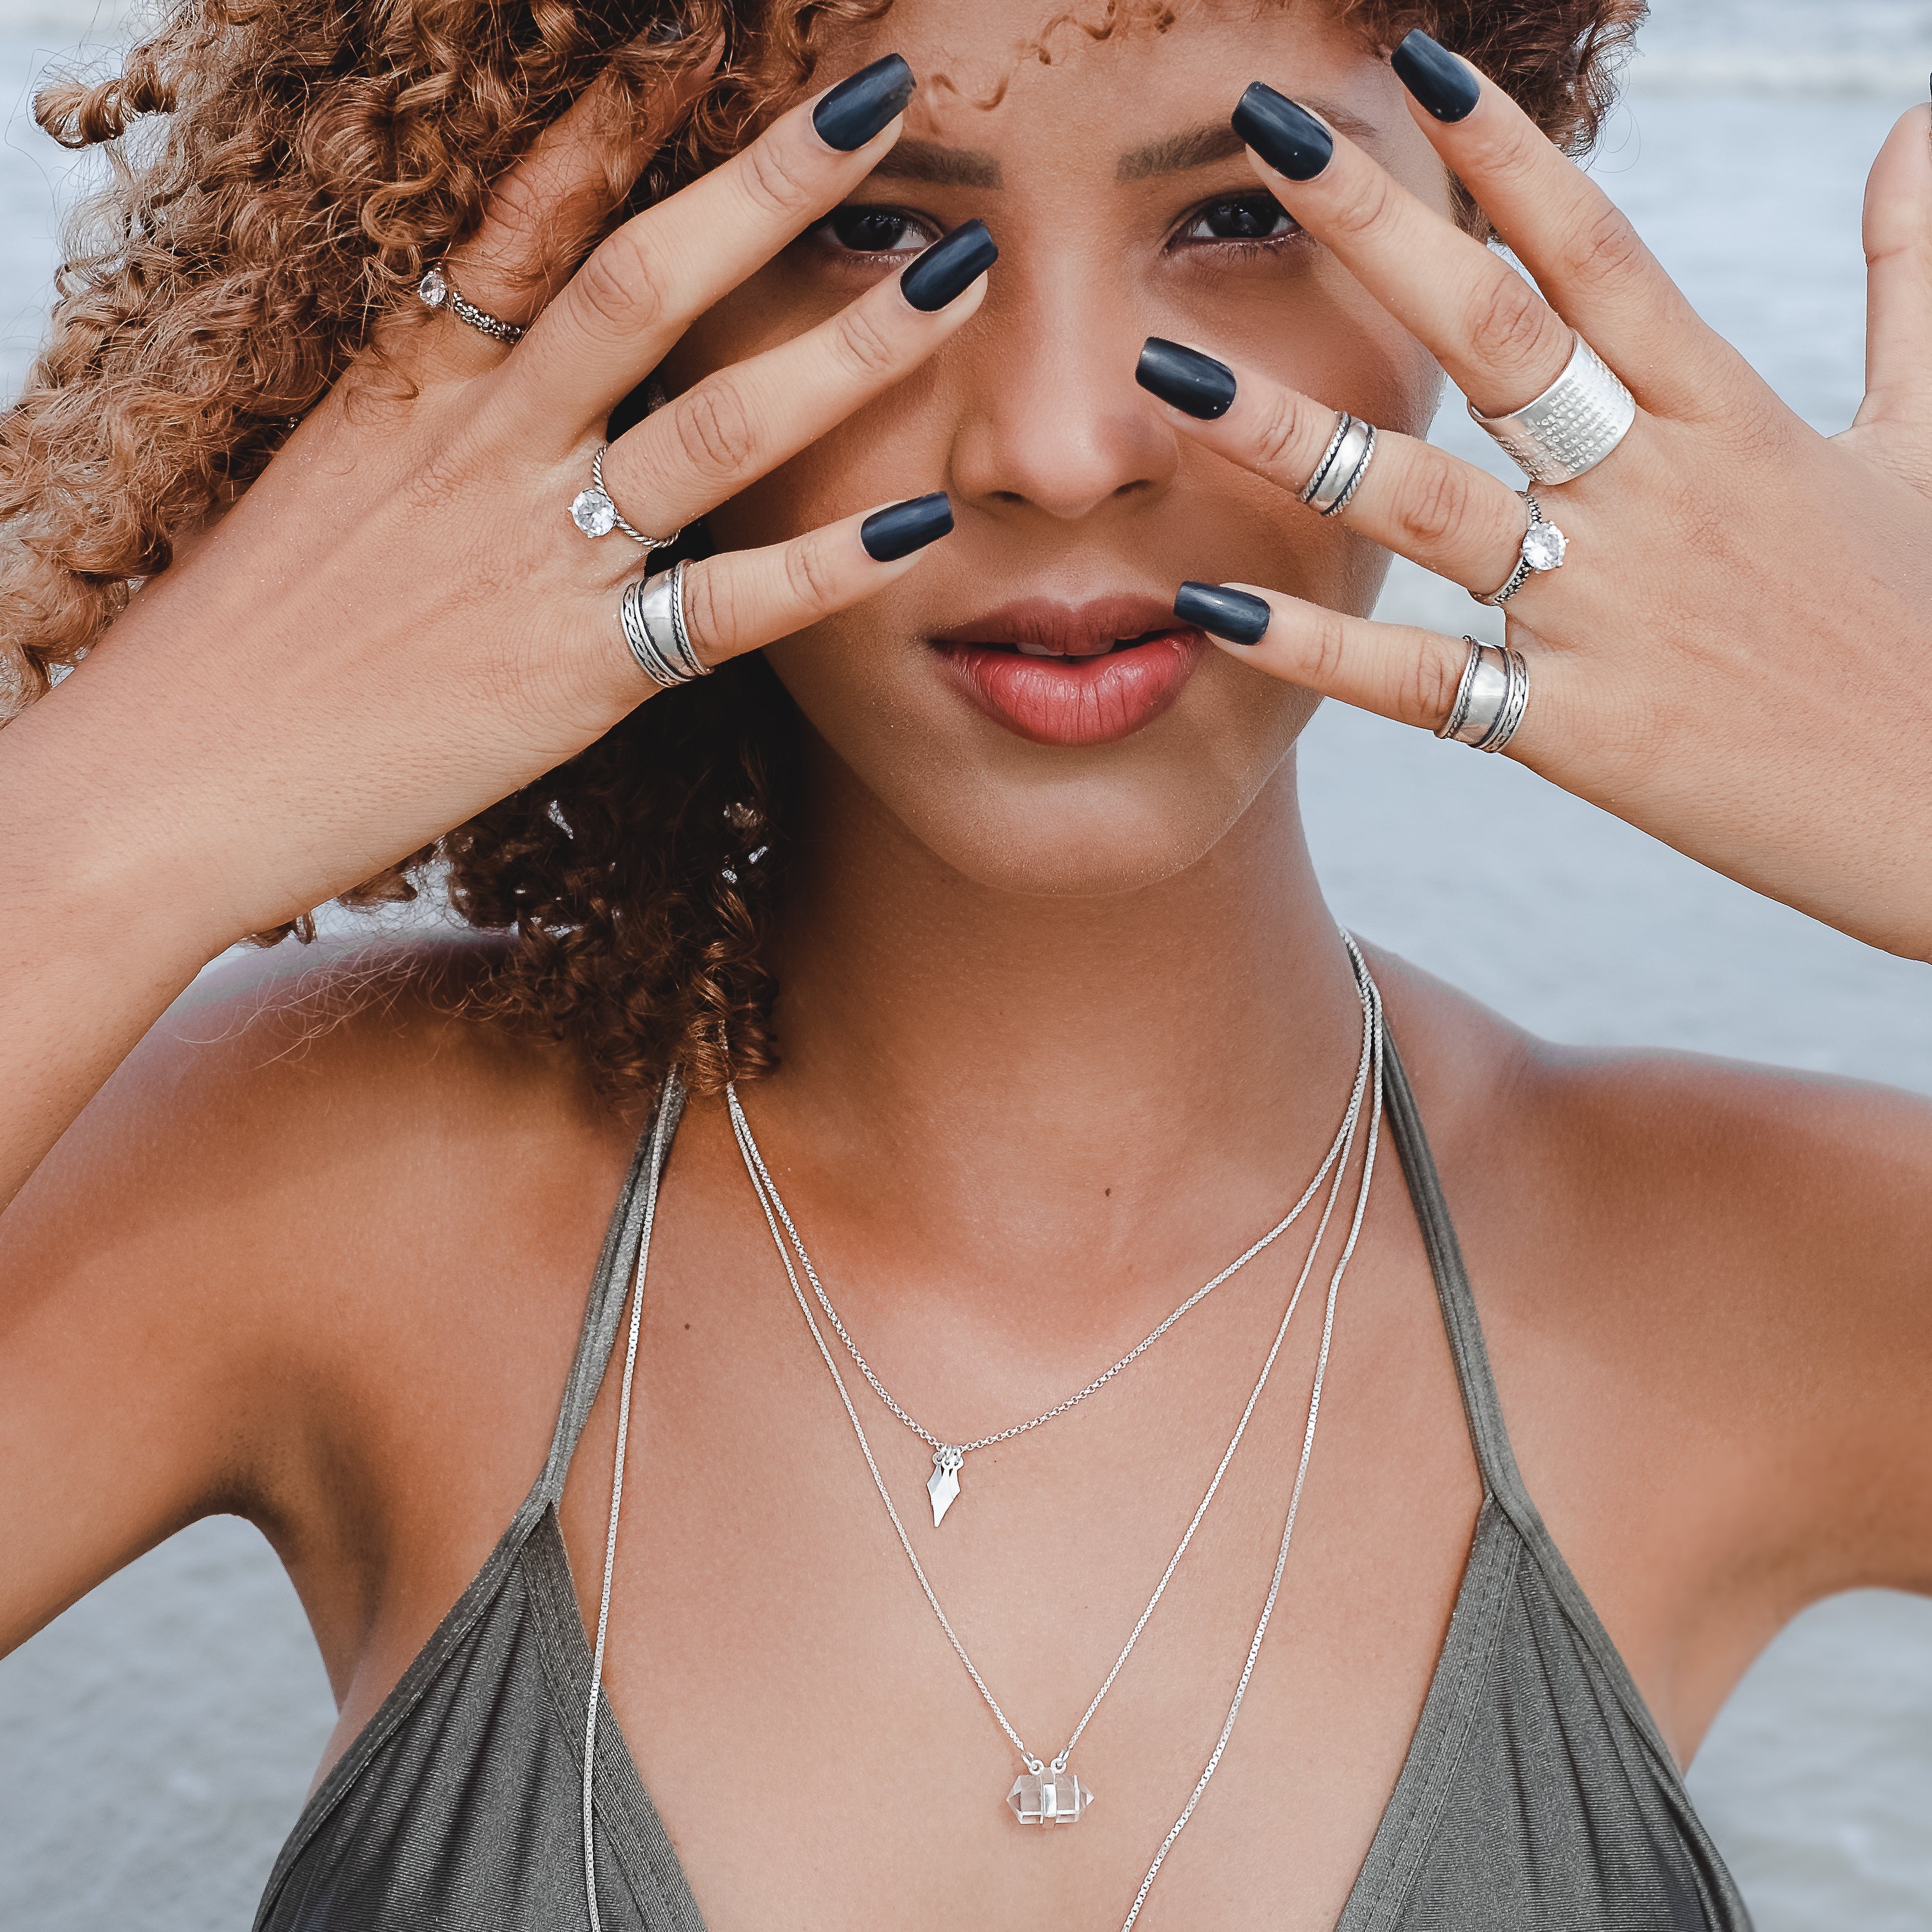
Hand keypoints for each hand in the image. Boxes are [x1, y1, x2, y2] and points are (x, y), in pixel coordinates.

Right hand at [5, 51, 989, 947]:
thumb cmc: (234, 645)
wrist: (162, 782)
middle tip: (881, 99)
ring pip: (718, 423)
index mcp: (411, 384)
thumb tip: (495, 388)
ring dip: (848, 345)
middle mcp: (484, 445)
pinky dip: (829, 566)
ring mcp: (536, 554)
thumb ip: (422, 428)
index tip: (696, 39)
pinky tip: (922, 526)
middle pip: (647, 279)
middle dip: (771, 181)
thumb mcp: (321, 491)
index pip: (527, 221)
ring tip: (958, 277)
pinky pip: (730, 605)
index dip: (617, 123)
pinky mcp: (574, 671)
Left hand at [1142, 39, 1931, 958]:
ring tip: (1166, 372)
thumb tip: (1919, 127)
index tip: (1421, 71)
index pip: (1601, 254)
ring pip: (1420, 500)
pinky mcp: (1576, 730)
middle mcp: (1657, 496)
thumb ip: (1910, 276)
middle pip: (1497, 333)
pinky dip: (1311, 648)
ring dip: (1287, 431)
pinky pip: (1416, 678)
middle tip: (1267, 131)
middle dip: (1379, 227)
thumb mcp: (1927, 433)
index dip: (1508, 155)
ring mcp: (1609, 612)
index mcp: (1734, 415)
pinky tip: (1207, 603)